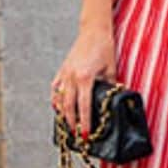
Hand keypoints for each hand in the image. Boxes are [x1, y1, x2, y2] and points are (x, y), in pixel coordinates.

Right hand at [51, 23, 116, 137]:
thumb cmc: (104, 48)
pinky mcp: (62, 70)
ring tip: (67, 126)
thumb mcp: (111, 69)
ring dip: (63, 114)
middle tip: (77, 136)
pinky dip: (56, 100)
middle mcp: (71, 77)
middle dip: (72, 123)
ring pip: (59, 99)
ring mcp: (64, 73)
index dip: (85, 122)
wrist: (93, 31)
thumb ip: (110, 87)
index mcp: (85, 77)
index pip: (84, 106)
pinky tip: (58, 108)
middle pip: (69, 106)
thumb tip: (111, 101)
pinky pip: (55, 89)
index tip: (86, 134)